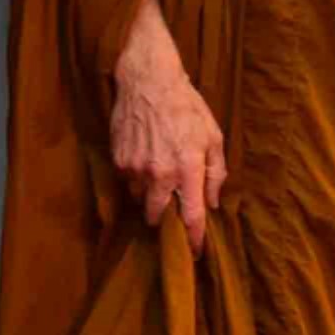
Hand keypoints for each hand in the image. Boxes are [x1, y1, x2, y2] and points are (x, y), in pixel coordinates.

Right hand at [110, 51, 227, 247]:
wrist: (148, 81)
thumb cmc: (186, 107)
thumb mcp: (213, 136)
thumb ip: (216, 172)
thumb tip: (212, 202)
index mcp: (188, 168)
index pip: (191, 216)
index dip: (194, 239)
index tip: (195, 253)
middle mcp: (160, 173)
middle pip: (158, 217)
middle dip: (165, 220)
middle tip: (171, 210)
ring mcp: (135, 168)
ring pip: (140, 199)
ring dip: (150, 195)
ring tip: (158, 171)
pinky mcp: (119, 161)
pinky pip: (128, 181)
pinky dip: (137, 177)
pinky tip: (145, 156)